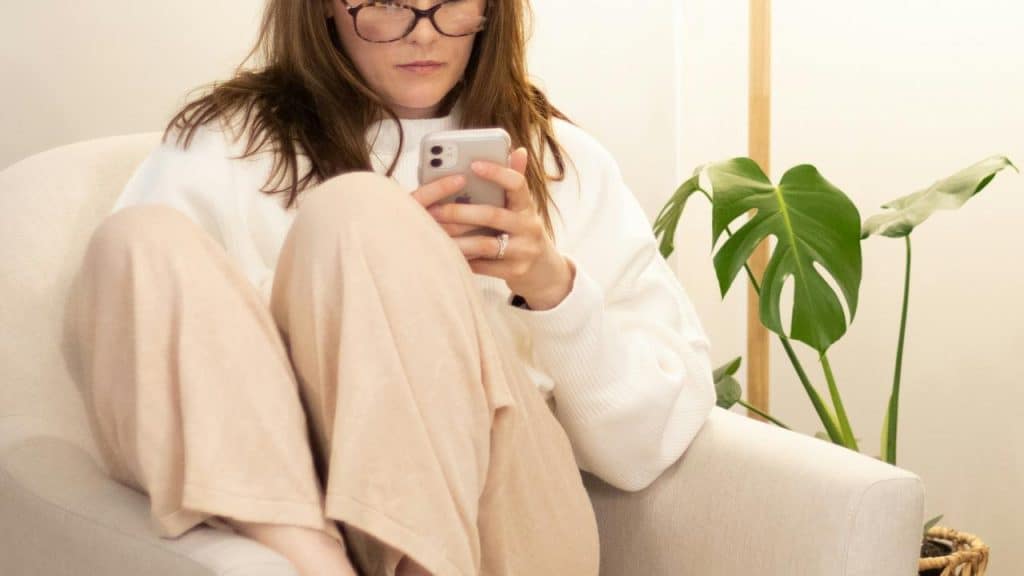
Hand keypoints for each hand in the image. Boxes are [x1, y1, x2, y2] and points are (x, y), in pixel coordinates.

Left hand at [412, 147, 574, 310]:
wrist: (545, 273)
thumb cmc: (524, 233)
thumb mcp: (523, 209)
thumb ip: (514, 183)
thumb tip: (518, 151)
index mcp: (528, 207)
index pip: (517, 184)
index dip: (497, 173)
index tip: (474, 165)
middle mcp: (529, 227)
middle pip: (492, 215)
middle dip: (460, 212)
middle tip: (434, 210)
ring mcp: (524, 251)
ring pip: (485, 244)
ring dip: (458, 239)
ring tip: (435, 234)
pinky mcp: (516, 272)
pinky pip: (484, 266)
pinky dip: (464, 260)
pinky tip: (447, 254)